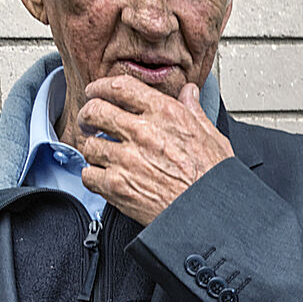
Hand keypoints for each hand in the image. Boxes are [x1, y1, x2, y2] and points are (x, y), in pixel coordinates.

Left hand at [76, 75, 234, 225]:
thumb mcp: (213, 139)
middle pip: (95, 111)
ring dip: (94, 150)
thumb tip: (189, 93)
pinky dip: (93, 178)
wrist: (209, 215)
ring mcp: (127, 159)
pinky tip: (105, 179)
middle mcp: (142, 132)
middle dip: (88, 116)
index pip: (119, 86)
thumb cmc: (214, 180)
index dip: (101, 86)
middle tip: (89, 123)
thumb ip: (195, 112)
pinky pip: (88, 175)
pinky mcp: (117, 186)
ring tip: (103, 157)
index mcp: (166, 114)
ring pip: (89, 145)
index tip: (95, 92)